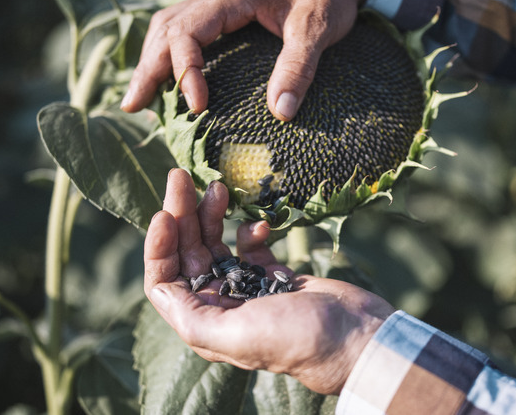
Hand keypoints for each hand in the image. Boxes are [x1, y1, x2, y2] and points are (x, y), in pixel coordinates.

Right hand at [121, 0, 373, 120]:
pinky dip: (170, 57)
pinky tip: (168, 81)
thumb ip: (299, 65)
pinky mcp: (227, 17)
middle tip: (133, 105)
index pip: (187, 31)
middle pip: (165, 29)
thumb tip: (281, 113)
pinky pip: (185, 33)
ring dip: (152, 62)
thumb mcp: (319, 25)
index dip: (186, 70)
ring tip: (140, 98)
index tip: (198, 106)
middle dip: (147, 68)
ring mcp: (219, 7)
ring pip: (169, 28)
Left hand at [144, 169, 394, 393]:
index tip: (165, 213)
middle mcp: (221, 304)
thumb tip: (159, 290)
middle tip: (181, 175)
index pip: (165, 279)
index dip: (159, 247)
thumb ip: (193, 317)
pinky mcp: (274, 275)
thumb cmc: (298, 340)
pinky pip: (249, 245)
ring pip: (215, 244)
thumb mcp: (237, 336)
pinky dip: (250, 229)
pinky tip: (261, 223)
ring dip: (211, 214)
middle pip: (188, 253)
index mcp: (206, 322)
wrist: (356, 338)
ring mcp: (247, 288)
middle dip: (181, 215)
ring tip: (217, 185)